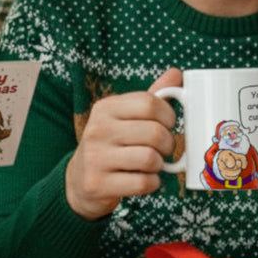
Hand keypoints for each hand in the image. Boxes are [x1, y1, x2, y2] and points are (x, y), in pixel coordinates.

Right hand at [64, 68, 180, 220]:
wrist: (79, 180)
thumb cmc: (112, 144)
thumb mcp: (126, 117)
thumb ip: (152, 98)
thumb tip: (177, 74)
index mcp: (106, 108)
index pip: (150, 103)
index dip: (169, 116)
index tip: (167, 125)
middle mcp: (97, 129)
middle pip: (155, 133)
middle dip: (168, 144)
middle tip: (162, 149)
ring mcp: (95, 157)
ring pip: (150, 159)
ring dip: (159, 165)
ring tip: (151, 165)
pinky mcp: (97, 184)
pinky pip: (143, 183)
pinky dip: (152, 183)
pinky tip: (144, 179)